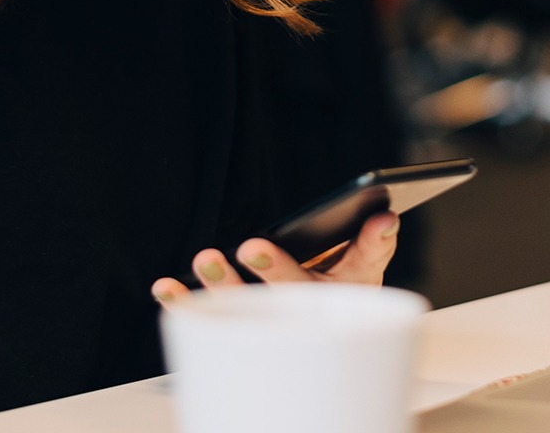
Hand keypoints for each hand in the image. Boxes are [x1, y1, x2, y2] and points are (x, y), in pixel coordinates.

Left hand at [149, 212, 398, 304]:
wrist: (310, 333)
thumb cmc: (336, 288)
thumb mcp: (361, 265)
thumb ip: (373, 241)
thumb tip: (385, 217)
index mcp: (346, 285)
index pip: (363, 260)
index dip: (372, 241)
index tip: (380, 218)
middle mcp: (308, 305)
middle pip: (295, 289)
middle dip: (274, 269)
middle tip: (252, 246)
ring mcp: (270, 318)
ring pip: (248, 305)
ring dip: (223, 284)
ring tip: (205, 257)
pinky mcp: (236, 322)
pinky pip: (209, 316)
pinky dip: (185, 303)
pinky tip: (164, 287)